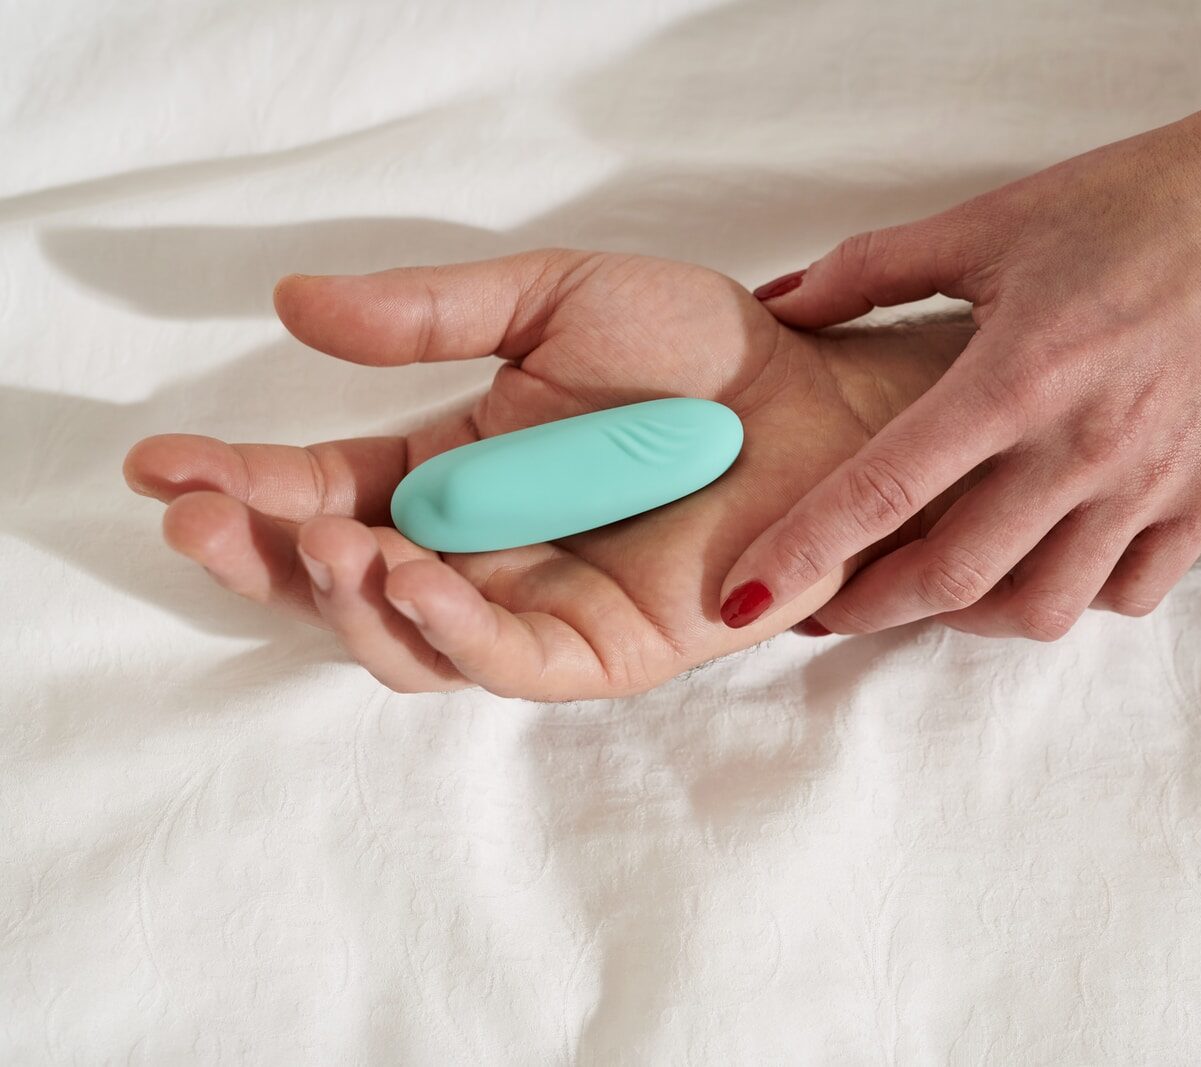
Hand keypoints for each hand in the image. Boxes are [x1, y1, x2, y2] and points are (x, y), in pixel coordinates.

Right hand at [124, 252, 961, 698]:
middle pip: (340, 582)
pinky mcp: (600, 650)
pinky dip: (447, 627)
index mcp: (455, 470)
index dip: (242, 480)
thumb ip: (431, 315)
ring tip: (321, 541)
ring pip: (404, 641)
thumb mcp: (551, 303)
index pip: (326, 488)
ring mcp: (536, 607)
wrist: (820, 400)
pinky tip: (408, 574)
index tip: (158, 462)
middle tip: (199, 519)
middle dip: (262, 558)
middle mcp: (480, 549)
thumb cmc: (701, 352)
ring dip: (345, 600)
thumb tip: (291, 305)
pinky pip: (504, 659)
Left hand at [717, 94, 1200, 640]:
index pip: (882, 490)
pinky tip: (1041, 561)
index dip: (803, 554)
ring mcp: (1156, 483)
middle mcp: (1086, 445)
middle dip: (873, 608)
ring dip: (969, 616)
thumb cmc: (1124, 206)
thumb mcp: (984, 225)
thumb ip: (867, 270)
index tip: (741, 598)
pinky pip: (1130, 595)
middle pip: (955, 577)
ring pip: (1044, 607)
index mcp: (1016, 375)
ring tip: (935, 586)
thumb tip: (776, 306)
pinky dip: (1074, 596)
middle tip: (831, 608)